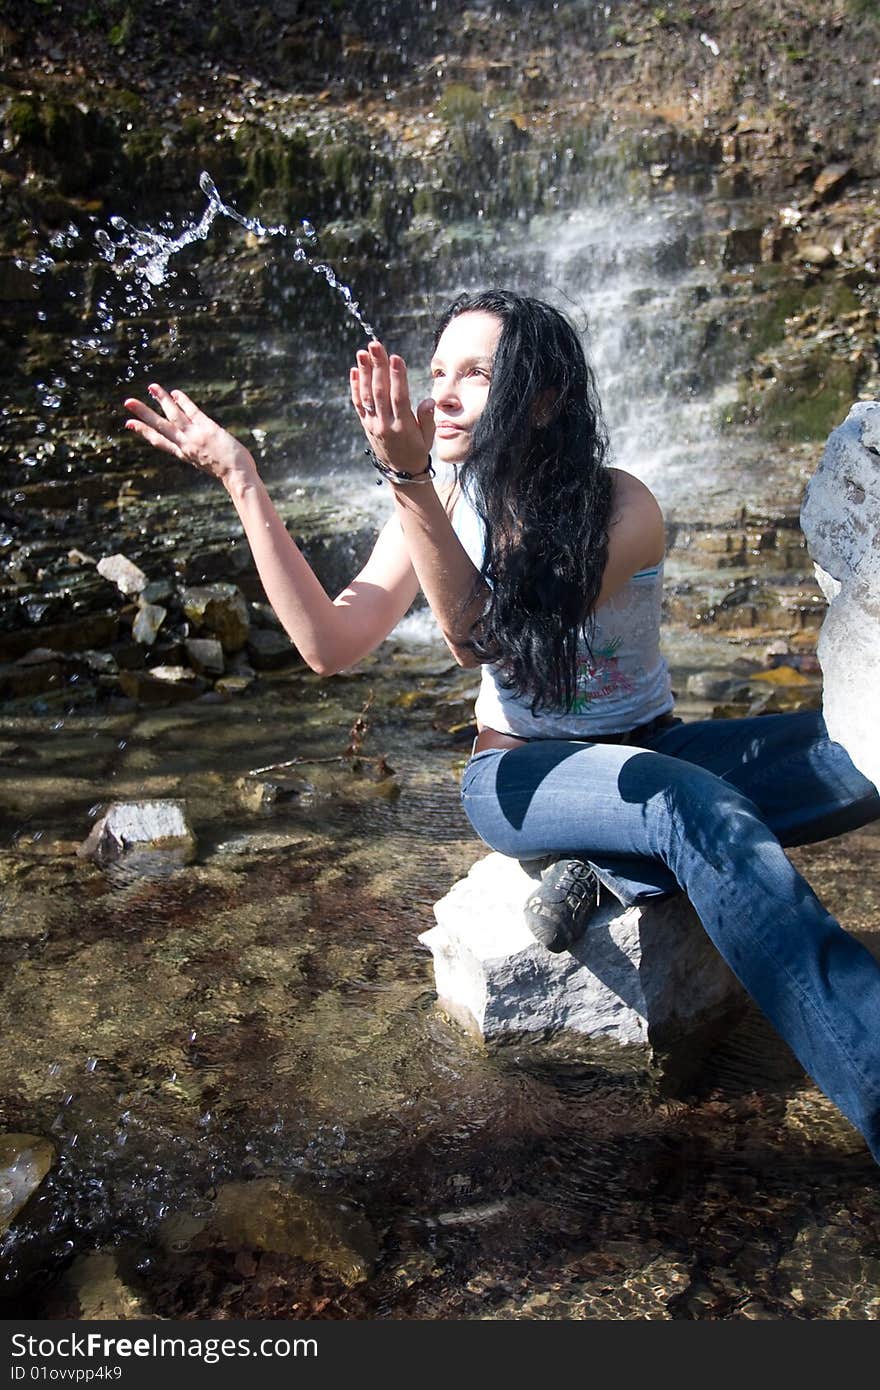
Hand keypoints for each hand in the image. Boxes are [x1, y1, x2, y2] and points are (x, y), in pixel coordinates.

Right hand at [123, 385, 256, 488]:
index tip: (130, 424)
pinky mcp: (207, 429)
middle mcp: (186, 445)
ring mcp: (195, 436)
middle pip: (160, 427)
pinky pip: (192, 412)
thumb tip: (201, 447)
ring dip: (162, 400)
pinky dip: (183, 402)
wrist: (238, 477)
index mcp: (185, 454)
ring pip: (173, 415)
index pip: (160, 442)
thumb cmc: (230, 473)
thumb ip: (200, 453)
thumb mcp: (208, 464)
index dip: (144, 432)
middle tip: (127, 402)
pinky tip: (175, 392)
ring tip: (151, 387)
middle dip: (143, 414)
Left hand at [350, 341, 434, 475]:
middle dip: (377, 366)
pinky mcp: (366, 424)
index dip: (397, 377)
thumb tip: (429, 401)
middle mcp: (385, 424)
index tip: (396, 358)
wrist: (400, 472)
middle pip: (380, 392)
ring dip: (364, 372)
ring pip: (367, 395)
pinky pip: (358, 404)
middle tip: (375, 345)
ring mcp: (373, 424)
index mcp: (403, 427)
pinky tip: (354, 370)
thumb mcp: (428, 438)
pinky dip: (355, 386)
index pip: (400, 398)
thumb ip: (427, 419)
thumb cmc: (418, 450)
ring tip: (362, 352)